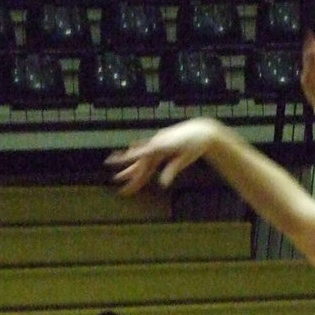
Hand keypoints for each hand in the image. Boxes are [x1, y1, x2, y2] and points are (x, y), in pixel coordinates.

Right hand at [105, 118, 219, 194]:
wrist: (201, 131)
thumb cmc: (195, 145)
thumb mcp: (185, 158)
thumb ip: (172, 170)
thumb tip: (163, 184)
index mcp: (160, 147)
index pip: (140, 157)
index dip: (128, 164)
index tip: (119, 169)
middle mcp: (156, 144)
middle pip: (138, 160)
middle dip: (126, 170)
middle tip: (112, 173)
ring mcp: (158, 145)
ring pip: (141, 159)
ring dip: (130, 168)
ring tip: (118, 175)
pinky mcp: (161, 146)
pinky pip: (148, 156)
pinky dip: (139, 160)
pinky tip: (130, 156)